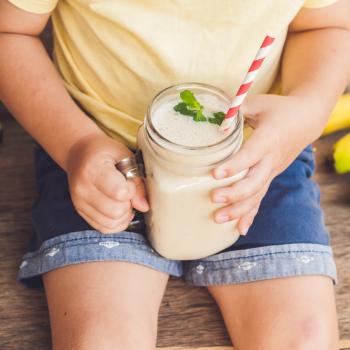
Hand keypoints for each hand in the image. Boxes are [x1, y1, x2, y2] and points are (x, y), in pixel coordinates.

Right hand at [66, 134, 148, 233]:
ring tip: (124, 200)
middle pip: (115, 211)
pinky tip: (119, 209)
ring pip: (110, 224)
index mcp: (92, 169)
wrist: (79, 152)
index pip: (119, 192)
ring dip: (124, 215)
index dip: (131, 189)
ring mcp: (79, 203)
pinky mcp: (80, 212)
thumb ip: (137, 180)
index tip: (129, 180)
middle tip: (128, 191)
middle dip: (129, 204)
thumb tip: (144, 207)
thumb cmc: (105, 152)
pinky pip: (103, 228)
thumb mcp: (124, 156)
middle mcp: (82, 189)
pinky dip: (116, 223)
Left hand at [211, 94, 316, 235]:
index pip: (251, 155)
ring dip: (238, 210)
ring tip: (218, 219)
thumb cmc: (280, 110)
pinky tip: (240, 230)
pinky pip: (260, 199)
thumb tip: (210, 117)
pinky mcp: (270, 177)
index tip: (215, 174)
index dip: (234, 165)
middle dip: (234, 193)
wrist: (305, 121)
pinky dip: (250, 215)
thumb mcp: (260, 103)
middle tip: (213, 199)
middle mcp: (271, 159)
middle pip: (255, 182)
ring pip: (257, 195)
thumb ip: (236, 110)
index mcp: (268, 139)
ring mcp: (272, 171)